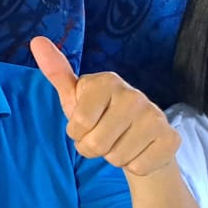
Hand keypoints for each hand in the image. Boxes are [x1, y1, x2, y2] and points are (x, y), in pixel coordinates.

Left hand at [31, 37, 178, 176]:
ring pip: (117, 158)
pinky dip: (133, 165)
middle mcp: (134, 95)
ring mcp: (156, 116)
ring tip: (120, 142)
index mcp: (107, 81)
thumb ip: (56, 72)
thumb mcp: (75, 96)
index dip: (77, 131)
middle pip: (96, 143)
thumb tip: (36, 40)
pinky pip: (138, 167)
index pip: (79, 122)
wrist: (140, 136)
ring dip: (113, 157)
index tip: (85, 123)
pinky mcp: (171, 139)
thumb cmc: (100, 114)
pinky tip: (138, 150)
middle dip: (92, 147)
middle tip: (103, 136)